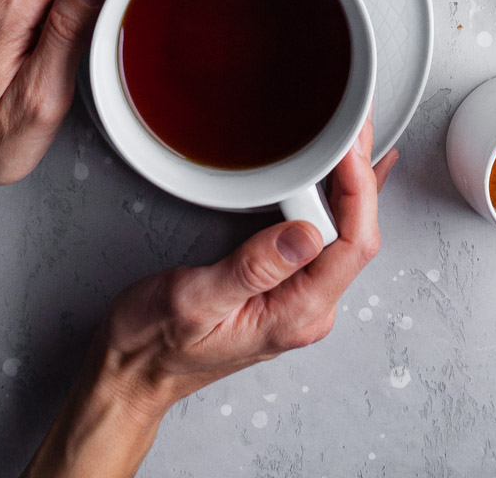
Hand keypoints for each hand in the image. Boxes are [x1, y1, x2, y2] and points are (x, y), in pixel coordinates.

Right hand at [23, 116, 397, 476]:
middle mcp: (307, 311)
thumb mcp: (193, 298)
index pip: (352, 246)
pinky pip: (327, 240)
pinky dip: (339, 202)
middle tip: (355, 123)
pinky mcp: (285, 288)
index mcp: (295, 315)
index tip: (349, 144)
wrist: (133, 372)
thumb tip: (305, 236)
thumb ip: (250, 269)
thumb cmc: (154, 342)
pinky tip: (346, 180)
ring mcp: (299, 300)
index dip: (359, 189)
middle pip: (357, 236)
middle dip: (362, 176)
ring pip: (346, 235)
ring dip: (353, 185)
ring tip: (354, 136)